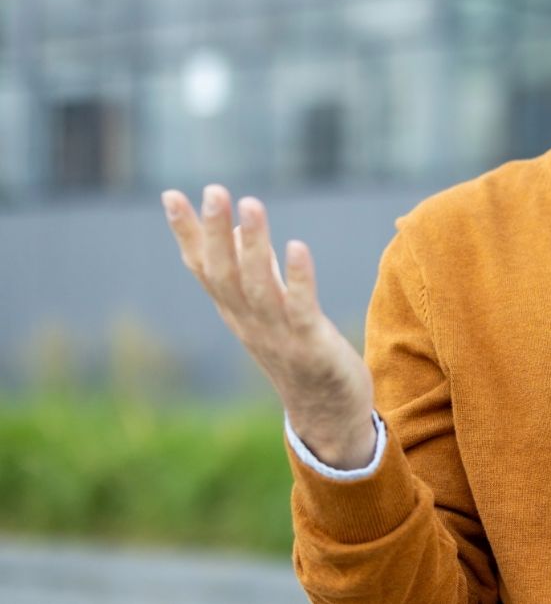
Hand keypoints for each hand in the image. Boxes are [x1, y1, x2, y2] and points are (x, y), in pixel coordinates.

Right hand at [161, 184, 376, 468]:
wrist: (327, 413)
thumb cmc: (297, 354)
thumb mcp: (268, 309)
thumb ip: (253, 271)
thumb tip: (238, 227)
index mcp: (235, 312)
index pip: (203, 267)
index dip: (187, 233)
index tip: (170, 195)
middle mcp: (248, 322)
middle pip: (224, 273)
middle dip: (215, 231)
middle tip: (215, 190)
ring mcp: (278, 335)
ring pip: (258, 286)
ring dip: (254, 245)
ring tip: (251, 205)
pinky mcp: (311, 345)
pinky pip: (301, 308)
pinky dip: (297, 278)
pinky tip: (297, 246)